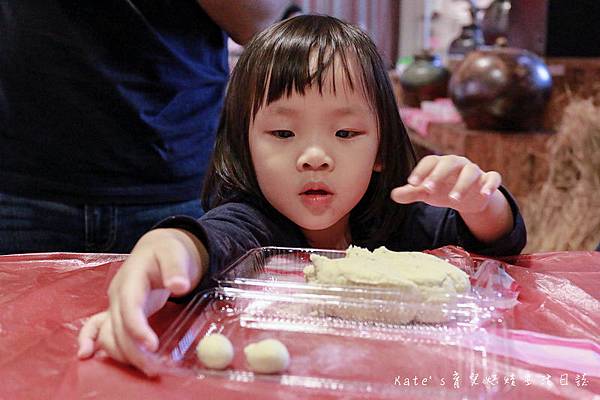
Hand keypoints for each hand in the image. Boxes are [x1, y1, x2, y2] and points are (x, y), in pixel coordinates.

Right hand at [77, 228, 205, 375]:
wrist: (156, 247)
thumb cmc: (167, 251)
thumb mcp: (175, 254)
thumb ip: (176, 268)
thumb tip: (179, 286)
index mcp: (131, 279)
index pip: (130, 306)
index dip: (137, 328)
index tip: (151, 345)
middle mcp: (117, 293)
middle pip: (118, 327)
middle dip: (133, 351)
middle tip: (153, 368)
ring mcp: (113, 303)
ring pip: (108, 333)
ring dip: (121, 353)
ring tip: (144, 368)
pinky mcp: (116, 310)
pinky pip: (97, 328)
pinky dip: (92, 341)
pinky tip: (87, 355)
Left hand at [391, 155, 501, 214]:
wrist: (468, 198)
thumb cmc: (443, 190)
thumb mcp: (427, 193)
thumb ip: (411, 193)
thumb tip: (393, 195)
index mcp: (440, 163)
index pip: (430, 161)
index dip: (421, 170)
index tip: (412, 183)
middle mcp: (457, 164)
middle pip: (449, 163)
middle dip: (438, 175)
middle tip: (428, 189)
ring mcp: (474, 171)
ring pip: (470, 172)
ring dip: (462, 184)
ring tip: (453, 198)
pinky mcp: (489, 180)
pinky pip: (493, 178)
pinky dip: (490, 184)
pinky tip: (485, 194)